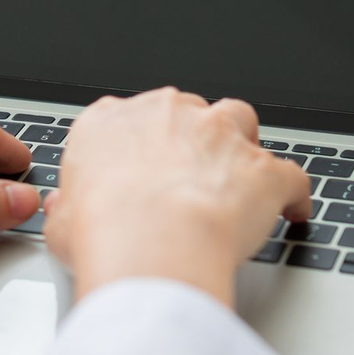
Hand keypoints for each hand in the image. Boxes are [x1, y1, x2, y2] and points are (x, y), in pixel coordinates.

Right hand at [43, 88, 310, 305]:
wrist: (150, 242)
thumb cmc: (101, 230)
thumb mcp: (60, 222)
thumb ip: (66, 208)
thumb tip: (61, 210)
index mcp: (112, 122)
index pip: (126, 118)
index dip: (137, 143)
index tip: (139, 165)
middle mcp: (168, 114)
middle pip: (187, 112)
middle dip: (191, 139)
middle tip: (186, 175)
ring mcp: (219, 135)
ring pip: (240, 121)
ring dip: (242, 144)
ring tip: (239, 175)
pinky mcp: (262, 169)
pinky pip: (290, 175)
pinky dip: (293, 193)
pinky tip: (293, 210)